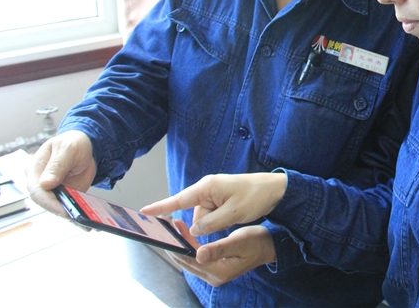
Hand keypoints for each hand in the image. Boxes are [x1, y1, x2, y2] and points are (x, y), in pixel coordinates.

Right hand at [25, 130, 96, 216]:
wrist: (87, 145)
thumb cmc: (73, 142)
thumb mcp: (67, 149)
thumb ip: (57, 165)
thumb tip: (45, 183)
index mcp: (35, 169)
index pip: (37, 190)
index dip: (49, 201)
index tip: (62, 209)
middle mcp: (41, 182)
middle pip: (46, 202)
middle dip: (61, 211)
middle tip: (77, 218)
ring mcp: (53, 191)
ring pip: (57, 208)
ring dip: (71, 216)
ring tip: (86, 223)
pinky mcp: (65, 196)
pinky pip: (69, 207)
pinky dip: (77, 214)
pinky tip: (88, 221)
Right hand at [141, 173, 286, 236]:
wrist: (275, 189)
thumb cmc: (255, 196)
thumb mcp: (233, 214)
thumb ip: (211, 224)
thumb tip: (194, 230)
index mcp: (207, 187)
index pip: (179, 200)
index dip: (160, 207)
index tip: (143, 212)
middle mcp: (207, 189)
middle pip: (194, 215)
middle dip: (206, 224)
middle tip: (228, 219)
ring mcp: (213, 194)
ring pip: (204, 219)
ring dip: (216, 223)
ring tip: (235, 215)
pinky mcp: (220, 200)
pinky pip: (212, 216)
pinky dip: (220, 221)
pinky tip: (233, 216)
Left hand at [167, 220, 276, 286]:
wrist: (269, 247)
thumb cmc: (256, 242)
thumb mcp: (239, 241)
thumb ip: (219, 248)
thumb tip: (199, 255)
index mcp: (218, 271)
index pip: (190, 259)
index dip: (178, 243)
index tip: (171, 228)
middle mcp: (213, 276)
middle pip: (185, 261)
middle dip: (174, 243)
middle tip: (166, 226)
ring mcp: (213, 273)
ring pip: (188, 259)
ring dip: (180, 244)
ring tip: (173, 227)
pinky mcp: (214, 268)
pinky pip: (195, 258)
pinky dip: (188, 246)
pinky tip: (185, 234)